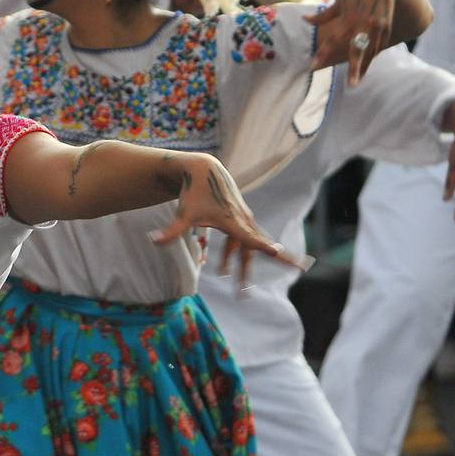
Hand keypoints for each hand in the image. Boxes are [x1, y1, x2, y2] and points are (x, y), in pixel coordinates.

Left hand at [152, 154, 305, 286]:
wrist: (203, 170)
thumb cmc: (193, 193)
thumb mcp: (183, 215)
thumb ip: (172, 232)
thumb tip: (153, 242)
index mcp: (233, 223)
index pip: (252, 240)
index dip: (265, 247)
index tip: (280, 252)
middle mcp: (242, 221)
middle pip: (258, 247)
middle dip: (278, 260)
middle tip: (301, 268)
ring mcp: (242, 219)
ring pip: (248, 246)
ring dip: (241, 264)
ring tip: (235, 285)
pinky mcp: (238, 217)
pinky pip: (240, 240)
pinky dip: (232, 253)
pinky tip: (217, 266)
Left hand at [307, 0, 397, 85]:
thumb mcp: (340, 1)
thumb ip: (324, 15)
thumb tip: (305, 20)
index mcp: (350, 17)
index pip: (333, 39)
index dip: (323, 53)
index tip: (312, 66)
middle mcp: (365, 23)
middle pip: (358, 50)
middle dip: (355, 68)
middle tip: (351, 85)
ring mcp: (379, 25)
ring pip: (371, 50)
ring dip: (364, 66)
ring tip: (355, 81)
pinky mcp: (388, 25)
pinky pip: (380, 44)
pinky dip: (372, 55)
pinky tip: (365, 67)